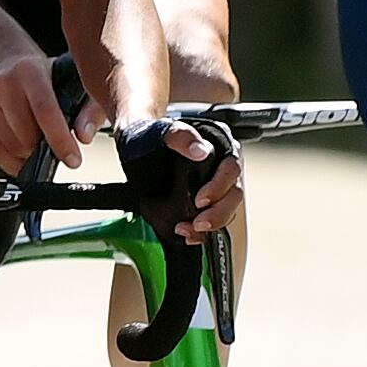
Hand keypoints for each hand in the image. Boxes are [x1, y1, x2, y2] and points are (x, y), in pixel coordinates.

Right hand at [0, 52, 83, 172]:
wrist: (1, 59)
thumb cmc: (42, 75)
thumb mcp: (71, 81)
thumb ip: (88, 109)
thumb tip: (85, 136)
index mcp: (29, 70)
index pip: (45, 111)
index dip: (60, 140)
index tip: (73, 160)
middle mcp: (1, 81)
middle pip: (26, 137)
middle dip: (43, 149)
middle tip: (51, 145)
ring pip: (10, 148)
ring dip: (27, 155)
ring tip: (35, 143)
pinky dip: (11, 158)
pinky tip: (20, 146)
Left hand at [116, 116, 242, 243]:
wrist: (132, 147)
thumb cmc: (147, 134)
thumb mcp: (160, 131)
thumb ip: (180, 136)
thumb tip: (201, 151)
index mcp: (218, 147)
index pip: (231, 169)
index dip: (220, 187)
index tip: (200, 200)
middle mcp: (219, 169)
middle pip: (233, 195)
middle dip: (218, 213)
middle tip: (198, 223)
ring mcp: (211, 188)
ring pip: (225, 211)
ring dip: (209, 227)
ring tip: (185, 230)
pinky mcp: (199, 204)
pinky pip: (209, 222)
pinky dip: (200, 233)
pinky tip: (186, 235)